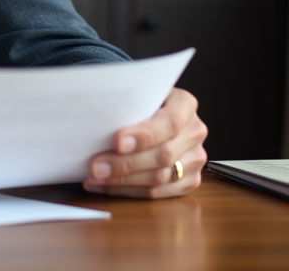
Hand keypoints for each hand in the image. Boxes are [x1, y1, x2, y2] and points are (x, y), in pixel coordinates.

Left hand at [83, 87, 207, 198]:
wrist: (153, 113)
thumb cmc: (140, 103)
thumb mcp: (137, 95)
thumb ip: (127, 106)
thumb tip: (98, 123)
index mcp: (184, 104)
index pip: (169, 123)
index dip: (144, 135)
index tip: (117, 142)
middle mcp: (194, 132)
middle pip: (163, 155)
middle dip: (124, 164)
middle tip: (95, 167)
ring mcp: (195, 158)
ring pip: (160, 178)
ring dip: (122, 181)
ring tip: (94, 177)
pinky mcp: (189, 180)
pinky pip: (158, 193)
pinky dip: (127, 191)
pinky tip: (105, 185)